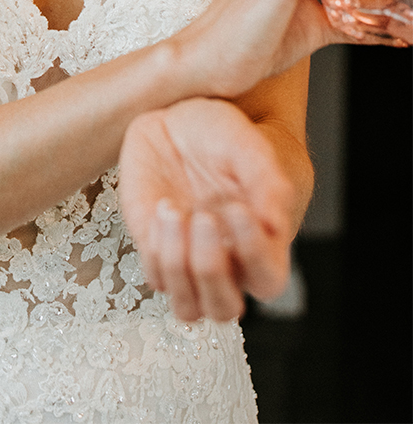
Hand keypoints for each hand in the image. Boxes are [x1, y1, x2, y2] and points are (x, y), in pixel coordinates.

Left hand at [119, 98, 294, 321]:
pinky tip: (163, 207)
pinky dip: (156, 250)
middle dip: (210, 269)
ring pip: (187, 307)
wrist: (178, 122)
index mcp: (261, 242)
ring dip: (178, 266)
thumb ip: (267, 179)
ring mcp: (188, 260)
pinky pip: (155, 277)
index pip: (268, 280)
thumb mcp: (247, 144)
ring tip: (175, 210)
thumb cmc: (223, 137)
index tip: (238, 209)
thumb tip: (276, 223)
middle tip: (204, 217)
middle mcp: (226, 261)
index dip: (255, 254)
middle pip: (224, 308)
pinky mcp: (156, 250)